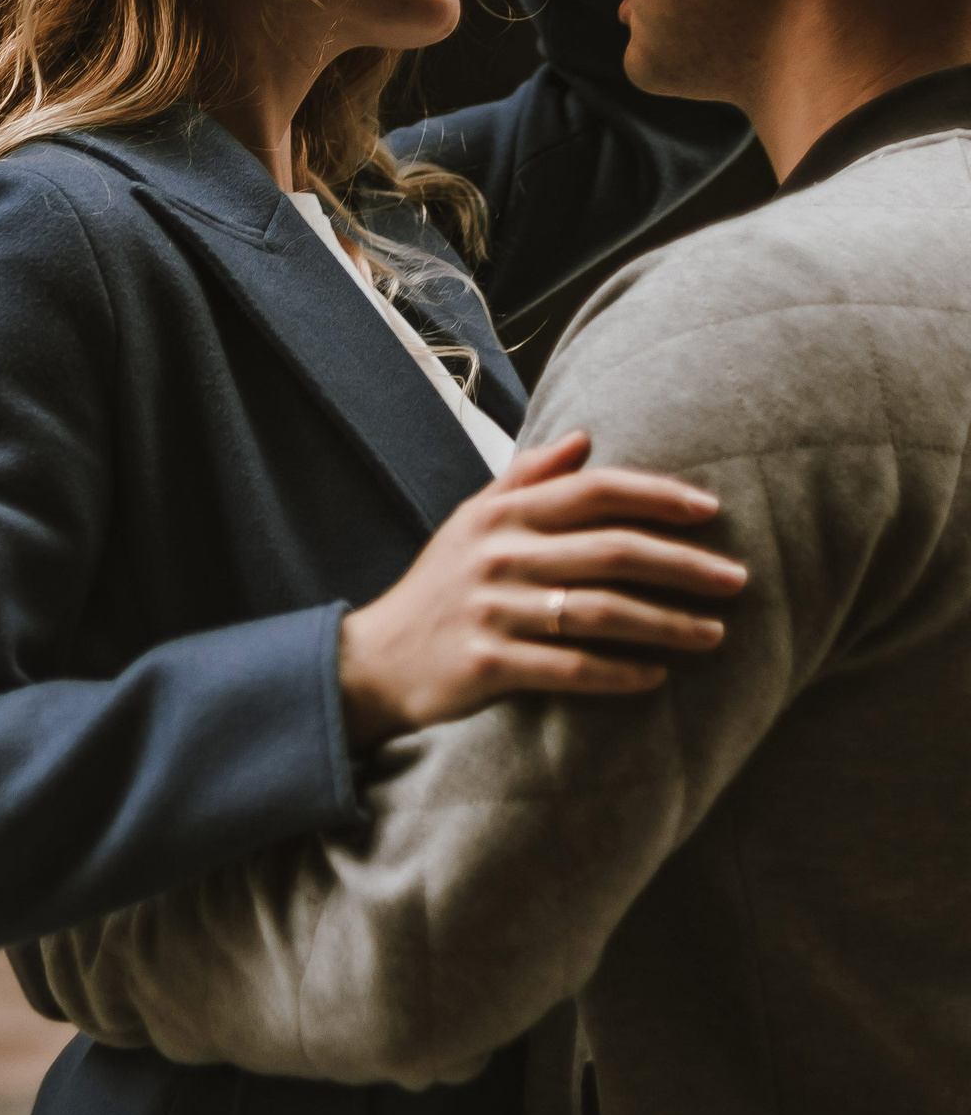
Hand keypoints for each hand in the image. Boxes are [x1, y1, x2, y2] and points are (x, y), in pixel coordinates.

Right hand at [339, 430, 745, 746]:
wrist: (377, 659)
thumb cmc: (440, 585)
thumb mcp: (471, 522)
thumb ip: (525, 479)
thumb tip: (585, 438)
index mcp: (500, 515)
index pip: (592, 491)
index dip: (656, 496)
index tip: (711, 511)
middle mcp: (496, 555)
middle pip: (610, 551)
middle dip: (682, 564)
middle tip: (736, 579)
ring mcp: (490, 610)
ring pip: (599, 612)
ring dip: (666, 623)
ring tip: (715, 634)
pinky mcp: (487, 662)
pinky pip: (569, 668)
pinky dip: (620, 673)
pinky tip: (657, 676)